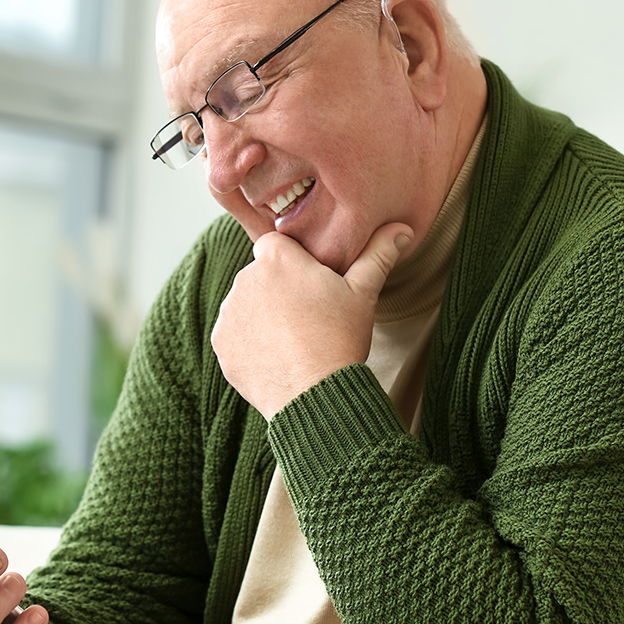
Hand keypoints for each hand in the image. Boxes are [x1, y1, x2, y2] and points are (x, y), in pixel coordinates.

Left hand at [211, 222, 412, 419]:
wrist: (314, 395)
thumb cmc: (340, 338)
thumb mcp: (364, 293)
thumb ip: (378, 254)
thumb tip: (403, 228)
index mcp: (276, 258)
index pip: (277, 244)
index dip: (294, 262)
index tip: (310, 285)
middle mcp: (245, 279)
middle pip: (261, 275)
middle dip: (278, 289)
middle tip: (306, 317)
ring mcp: (229, 313)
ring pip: (247, 304)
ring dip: (262, 315)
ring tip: (292, 339)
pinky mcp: (220, 343)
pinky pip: (234, 334)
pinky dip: (249, 342)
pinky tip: (276, 355)